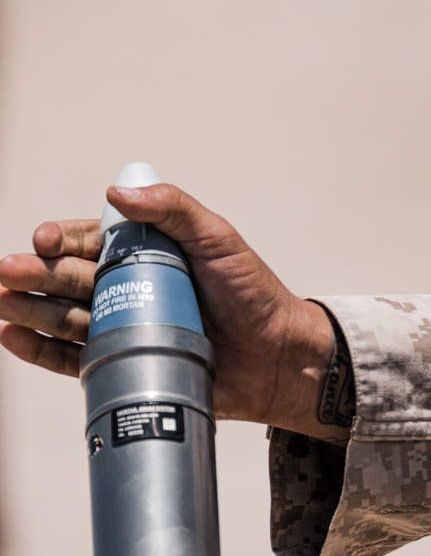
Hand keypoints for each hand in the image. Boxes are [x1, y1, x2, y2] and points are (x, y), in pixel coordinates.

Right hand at [0, 184, 348, 438]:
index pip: (90, 239)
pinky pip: (74, 359)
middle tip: (7, 273)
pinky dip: (40, 350)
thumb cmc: (253, 293)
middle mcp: (129, 288)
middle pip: (68, 278)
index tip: (44, 239)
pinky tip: (11, 337)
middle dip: (34, 273)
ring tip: (2, 302)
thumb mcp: (219, 240)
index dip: (61, 238)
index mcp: (146, 252)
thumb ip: (174, 210)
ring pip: (64, 316)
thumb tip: (117, 190)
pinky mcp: (125, 366)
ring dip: (29, 309)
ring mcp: (125, 328)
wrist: (278, 359)